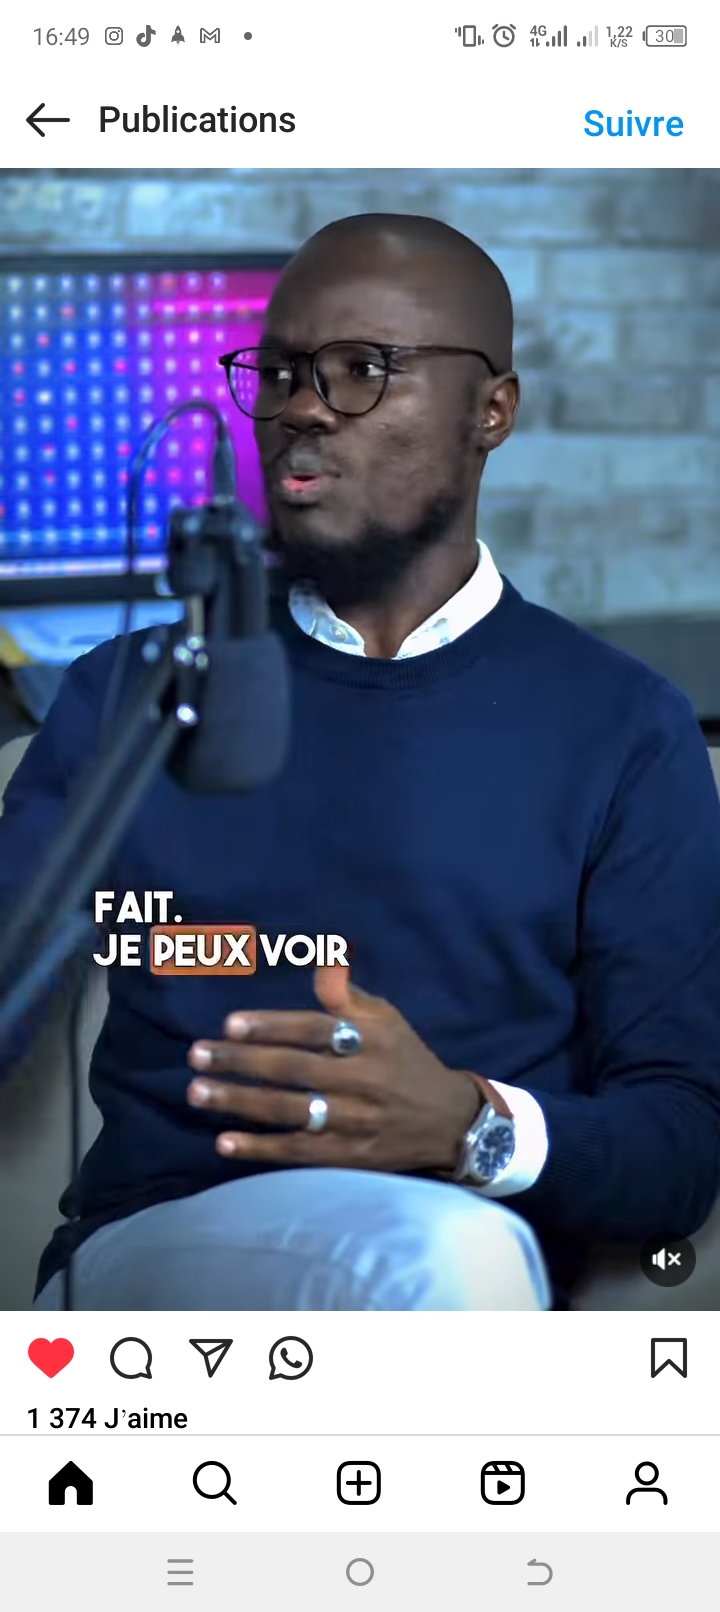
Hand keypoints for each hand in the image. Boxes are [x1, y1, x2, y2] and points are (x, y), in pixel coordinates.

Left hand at [186, 966, 487, 1173]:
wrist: (448, 1122)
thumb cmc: (405, 1060)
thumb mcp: (387, 1020)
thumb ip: (347, 996)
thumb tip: (321, 963)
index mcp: (372, 1040)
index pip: (314, 1030)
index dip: (271, 1026)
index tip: (229, 1024)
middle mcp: (364, 1080)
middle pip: (293, 1070)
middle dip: (241, 1062)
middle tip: (197, 1056)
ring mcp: (355, 1122)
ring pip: (289, 1111)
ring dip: (239, 1102)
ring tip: (198, 1092)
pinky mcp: (349, 1156)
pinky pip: (298, 1152)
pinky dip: (260, 1148)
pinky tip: (224, 1142)